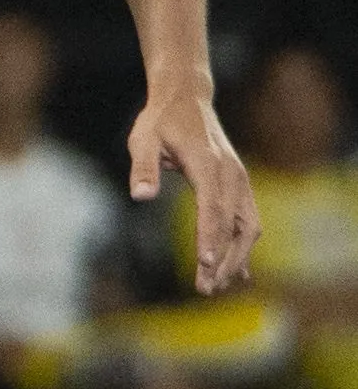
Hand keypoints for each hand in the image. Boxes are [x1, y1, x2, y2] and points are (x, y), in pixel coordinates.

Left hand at [132, 89, 258, 293]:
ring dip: (235, 258)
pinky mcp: (239, 185)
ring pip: (247, 226)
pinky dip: (243, 246)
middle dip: (222, 259)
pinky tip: (238, 272)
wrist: (186, 99)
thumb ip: (143, 168)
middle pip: (234, 224)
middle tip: (205, 289)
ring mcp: (239, 180)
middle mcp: (231, 174)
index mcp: (209, 164)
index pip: (212, 208)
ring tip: (216, 286)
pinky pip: (247, 221)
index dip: (210, 237)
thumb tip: (141, 196)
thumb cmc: (160, 121)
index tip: (204, 264)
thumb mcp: (142, 139)